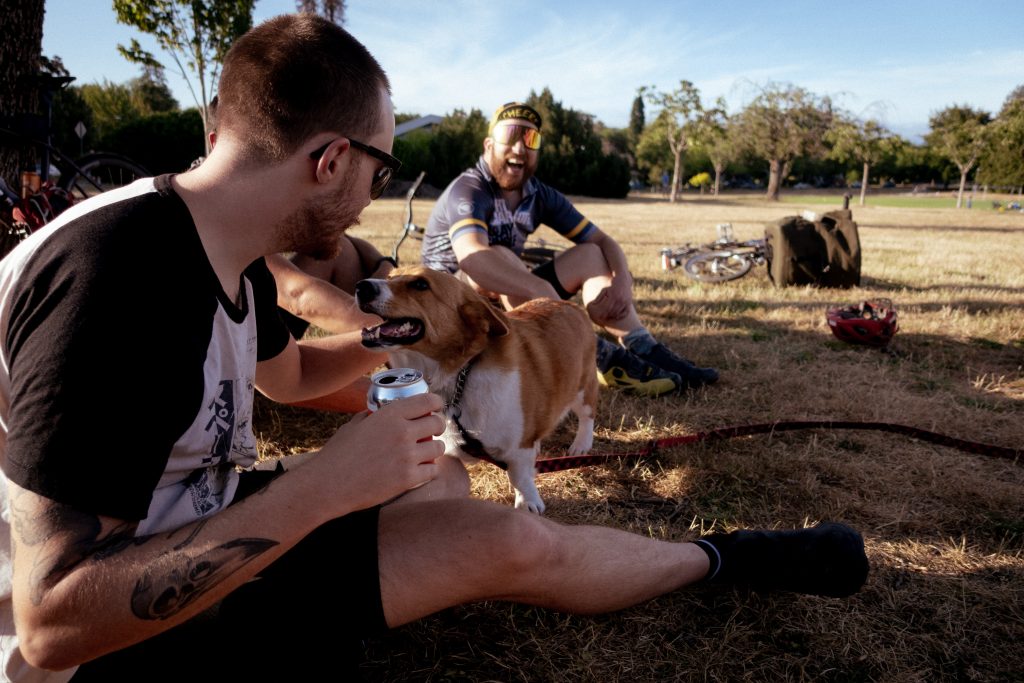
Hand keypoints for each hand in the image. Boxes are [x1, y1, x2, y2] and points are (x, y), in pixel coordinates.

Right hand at [316, 393, 445, 509]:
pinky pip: (432, 470)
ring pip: (438, 448)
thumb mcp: (353, 426)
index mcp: (390, 414)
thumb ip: (370, 417)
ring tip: (425, 453)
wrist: (328, 484)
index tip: (437, 407)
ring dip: (434, 450)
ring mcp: (407, 455)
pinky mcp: (408, 478)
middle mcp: (402, 431)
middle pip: (437, 423)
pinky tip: (420, 470)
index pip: (427, 401)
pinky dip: (428, 470)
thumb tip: (375, 412)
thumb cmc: (337, 455)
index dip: (436, 403)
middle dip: (437, 426)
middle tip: (432, 432)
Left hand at [586, 274, 632, 324]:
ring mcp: (625, 301)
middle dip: (607, 316)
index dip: (603, 314)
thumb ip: (599, 297)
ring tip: (609, 319)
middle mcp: (620, 299)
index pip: (607, 308)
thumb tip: (593, 304)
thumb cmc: (611, 284)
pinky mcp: (629, 302)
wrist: (622, 279)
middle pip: (613, 312)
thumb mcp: (604, 289)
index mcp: (613, 296)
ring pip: (619, 312)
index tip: (599, 317)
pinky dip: (622, 315)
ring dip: (613, 317)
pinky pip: (626, 311)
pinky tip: (617, 317)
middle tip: (603, 320)